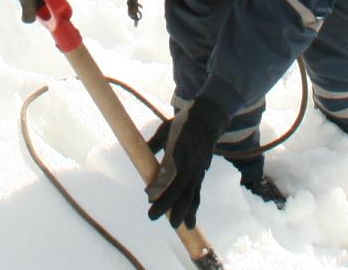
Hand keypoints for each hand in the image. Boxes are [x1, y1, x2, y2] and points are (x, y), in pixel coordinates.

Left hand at [144, 98, 229, 227]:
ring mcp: (198, 170)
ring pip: (192, 195)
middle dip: (169, 205)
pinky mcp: (201, 174)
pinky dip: (193, 206)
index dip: (160, 188)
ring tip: (181, 227)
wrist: (207, 119)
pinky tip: (190, 219)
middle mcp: (192, 164)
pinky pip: (196, 193)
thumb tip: (140, 155)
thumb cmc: (183, 123)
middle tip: (153, 217)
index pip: (171, 175)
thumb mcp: (165, 130)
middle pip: (181, 190)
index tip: (147, 195)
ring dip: (185, 211)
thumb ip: (154, 144)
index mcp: (181, 152)